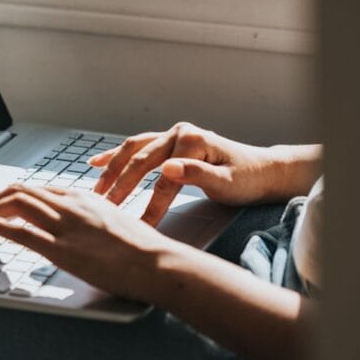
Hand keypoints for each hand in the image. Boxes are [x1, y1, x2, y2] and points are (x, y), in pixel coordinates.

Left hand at [0, 184, 173, 300]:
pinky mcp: (61, 249)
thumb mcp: (116, 222)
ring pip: (17, 203)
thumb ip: (96, 220)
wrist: (156, 261)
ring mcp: (64, 226)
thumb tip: (88, 228)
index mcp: (85, 198)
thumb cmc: (144, 248)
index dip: (20, 195)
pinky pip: (19, 231)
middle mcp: (71, 205)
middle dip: (0, 199)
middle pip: (24, 190)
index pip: (42, 189)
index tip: (9, 204)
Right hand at [89, 122, 290, 225]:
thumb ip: (197, 174)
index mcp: (193, 141)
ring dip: (112, 170)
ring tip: (97, 191)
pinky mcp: (169, 142)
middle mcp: (179, 133)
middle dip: (121, 186)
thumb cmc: (247, 179)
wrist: (262, 170)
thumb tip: (167, 168)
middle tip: (105, 209)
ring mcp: (172, 135)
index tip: (137, 226)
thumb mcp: (227, 182)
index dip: (149, 204)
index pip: (163, 178)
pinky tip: (96, 163)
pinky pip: (137, 147)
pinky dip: (116, 155)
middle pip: (141, 161)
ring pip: (133, 151)